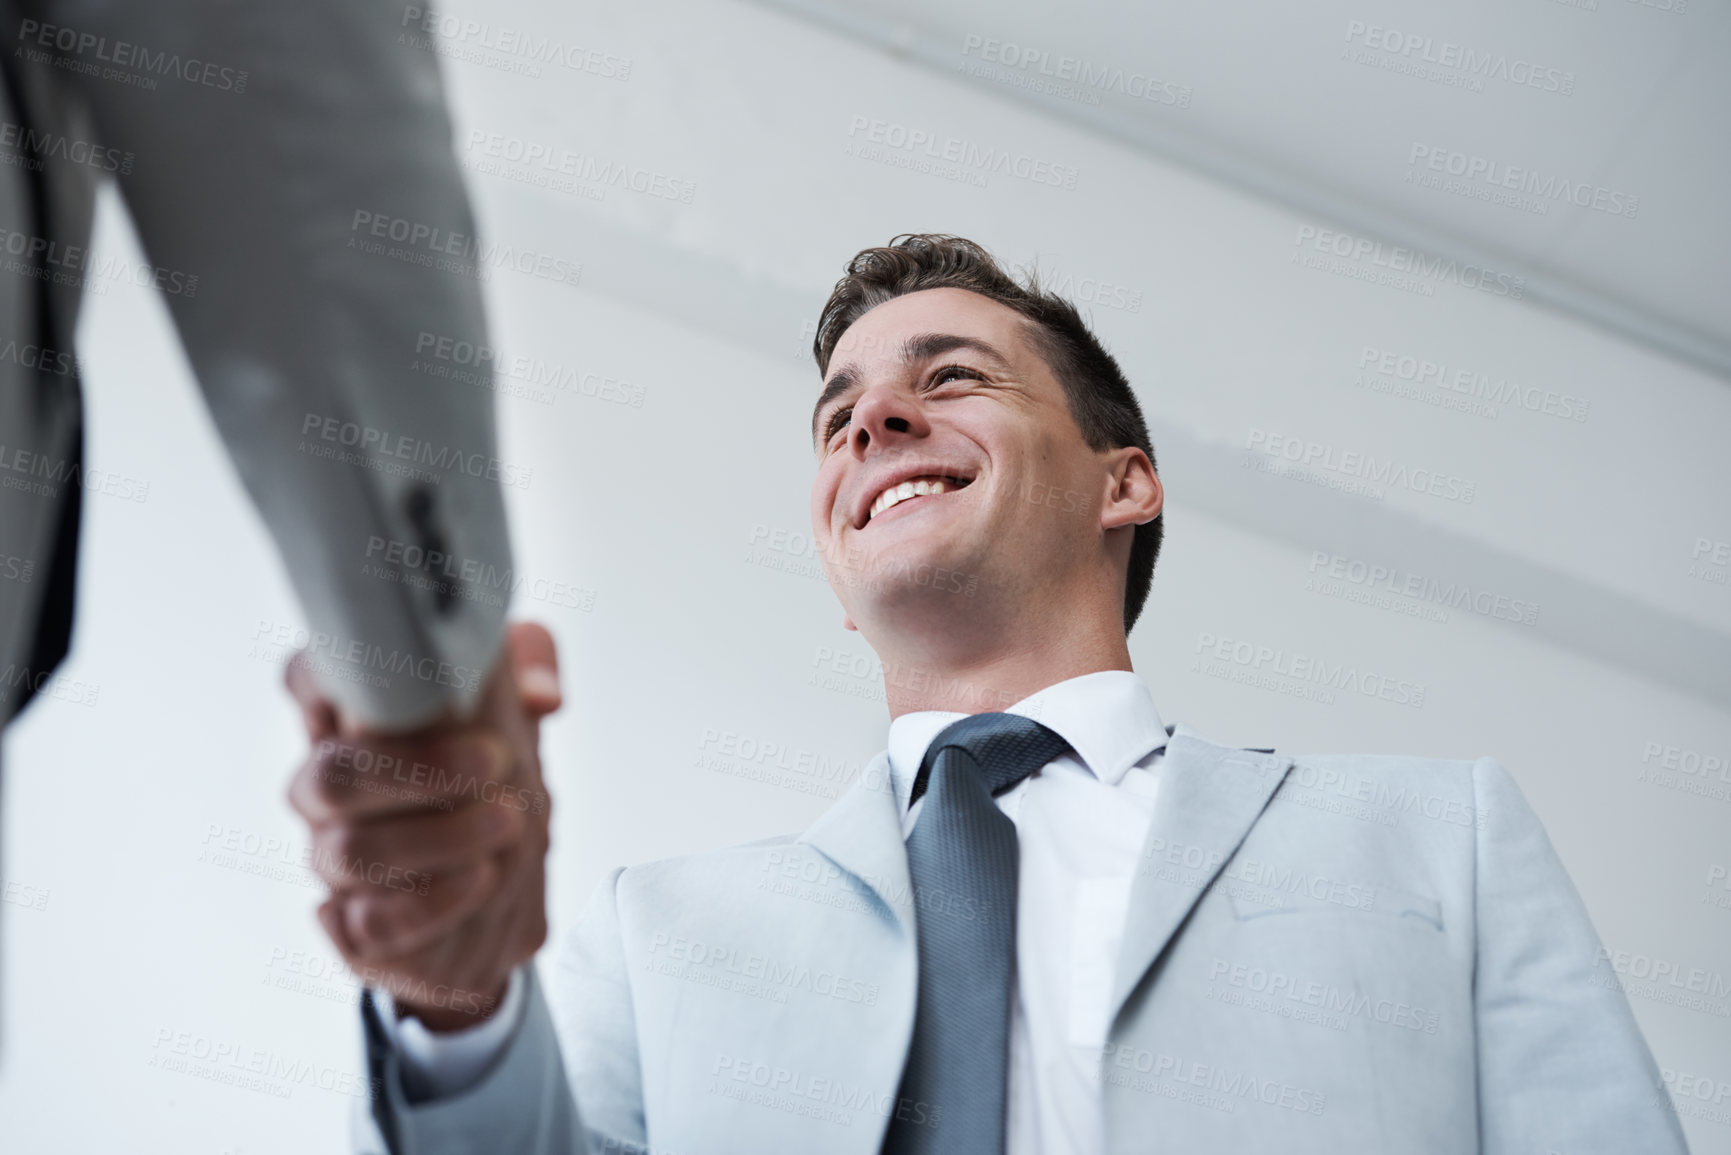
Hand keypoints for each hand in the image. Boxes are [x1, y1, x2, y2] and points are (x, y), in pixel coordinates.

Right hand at [285, 621, 561, 1031]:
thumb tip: (542, 692)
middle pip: (329, 776)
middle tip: (496, 759)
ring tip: (507, 821)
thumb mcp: (519, 705)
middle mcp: (330, 789)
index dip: (330, 675)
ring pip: (351, 853)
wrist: (510, 886)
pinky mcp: (355, 929)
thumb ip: (530, 665)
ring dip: (438, 838)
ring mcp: (335, 859)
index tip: (401, 680)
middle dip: (415, 769)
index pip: (308, 679)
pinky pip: (369, 923)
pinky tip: (480, 877)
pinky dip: (430, 901)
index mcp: (356, 721)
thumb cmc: (495, 777)